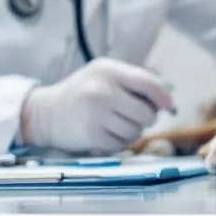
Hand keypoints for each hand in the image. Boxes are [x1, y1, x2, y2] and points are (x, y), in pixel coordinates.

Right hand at [21, 58, 174, 153]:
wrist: (46, 112)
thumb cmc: (81, 93)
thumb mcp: (103, 75)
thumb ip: (132, 83)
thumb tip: (167, 102)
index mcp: (108, 71)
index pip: (148, 83)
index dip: (163, 97)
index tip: (169, 106)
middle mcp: (102, 90)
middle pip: (146, 112)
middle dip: (146, 119)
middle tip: (135, 117)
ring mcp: (96, 113)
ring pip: (136, 131)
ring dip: (132, 132)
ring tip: (117, 125)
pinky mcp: (92, 135)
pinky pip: (121, 144)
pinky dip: (119, 142)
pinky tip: (106, 134)